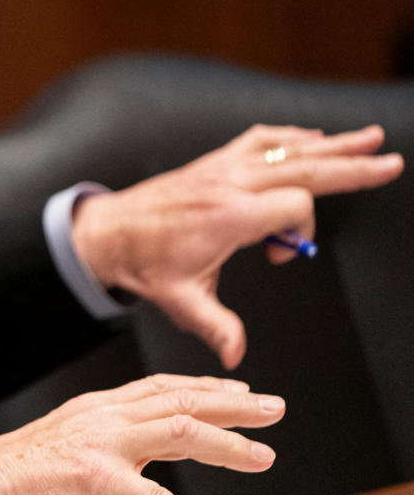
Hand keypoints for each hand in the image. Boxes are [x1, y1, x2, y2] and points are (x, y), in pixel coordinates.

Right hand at [0, 374, 284, 494]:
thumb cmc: (21, 472)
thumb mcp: (72, 444)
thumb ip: (113, 444)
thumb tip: (148, 455)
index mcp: (98, 407)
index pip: (163, 387)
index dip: (207, 386)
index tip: (241, 390)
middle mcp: (104, 415)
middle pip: (181, 400)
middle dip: (234, 404)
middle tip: (274, 409)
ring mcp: (101, 443)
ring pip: (179, 432)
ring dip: (227, 443)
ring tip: (262, 455)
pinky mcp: (95, 478)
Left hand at [72, 124, 402, 367]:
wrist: (108, 232)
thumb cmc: (145, 264)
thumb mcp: (181, 301)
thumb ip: (215, 327)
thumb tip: (236, 356)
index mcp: (227, 215)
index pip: (294, 207)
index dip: (302, 233)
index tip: (280, 255)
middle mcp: (229, 183)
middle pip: (302, 166)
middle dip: (349, 165)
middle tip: (390, 161)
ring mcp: (222, 168)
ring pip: (284, 147)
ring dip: (329, 144)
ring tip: (368, 137)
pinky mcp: (214, 162)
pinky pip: (259, 141)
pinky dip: (289, 138)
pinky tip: (312, 139)